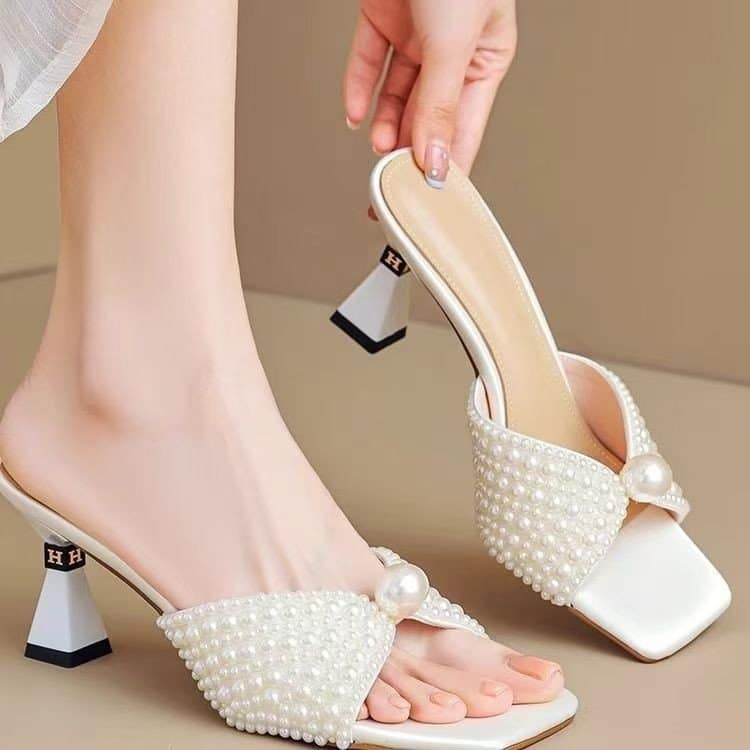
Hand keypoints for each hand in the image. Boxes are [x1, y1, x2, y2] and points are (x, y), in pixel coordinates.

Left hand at [344, 0, 516, 184]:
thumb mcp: (454, 42)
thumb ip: (440, 103)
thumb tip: (434, 156)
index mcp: (485, 58)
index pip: (464, 129)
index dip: (446, 165)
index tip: (429, 196)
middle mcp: (451, 51)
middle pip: (426, 117)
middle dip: (409, 149)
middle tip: (395, 179)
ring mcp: (415, 36)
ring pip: (396, 94)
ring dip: (385, 124)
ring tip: (380, 144)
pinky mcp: (383, 18)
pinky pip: (368, 61)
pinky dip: (359, 88)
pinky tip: (355, 114)